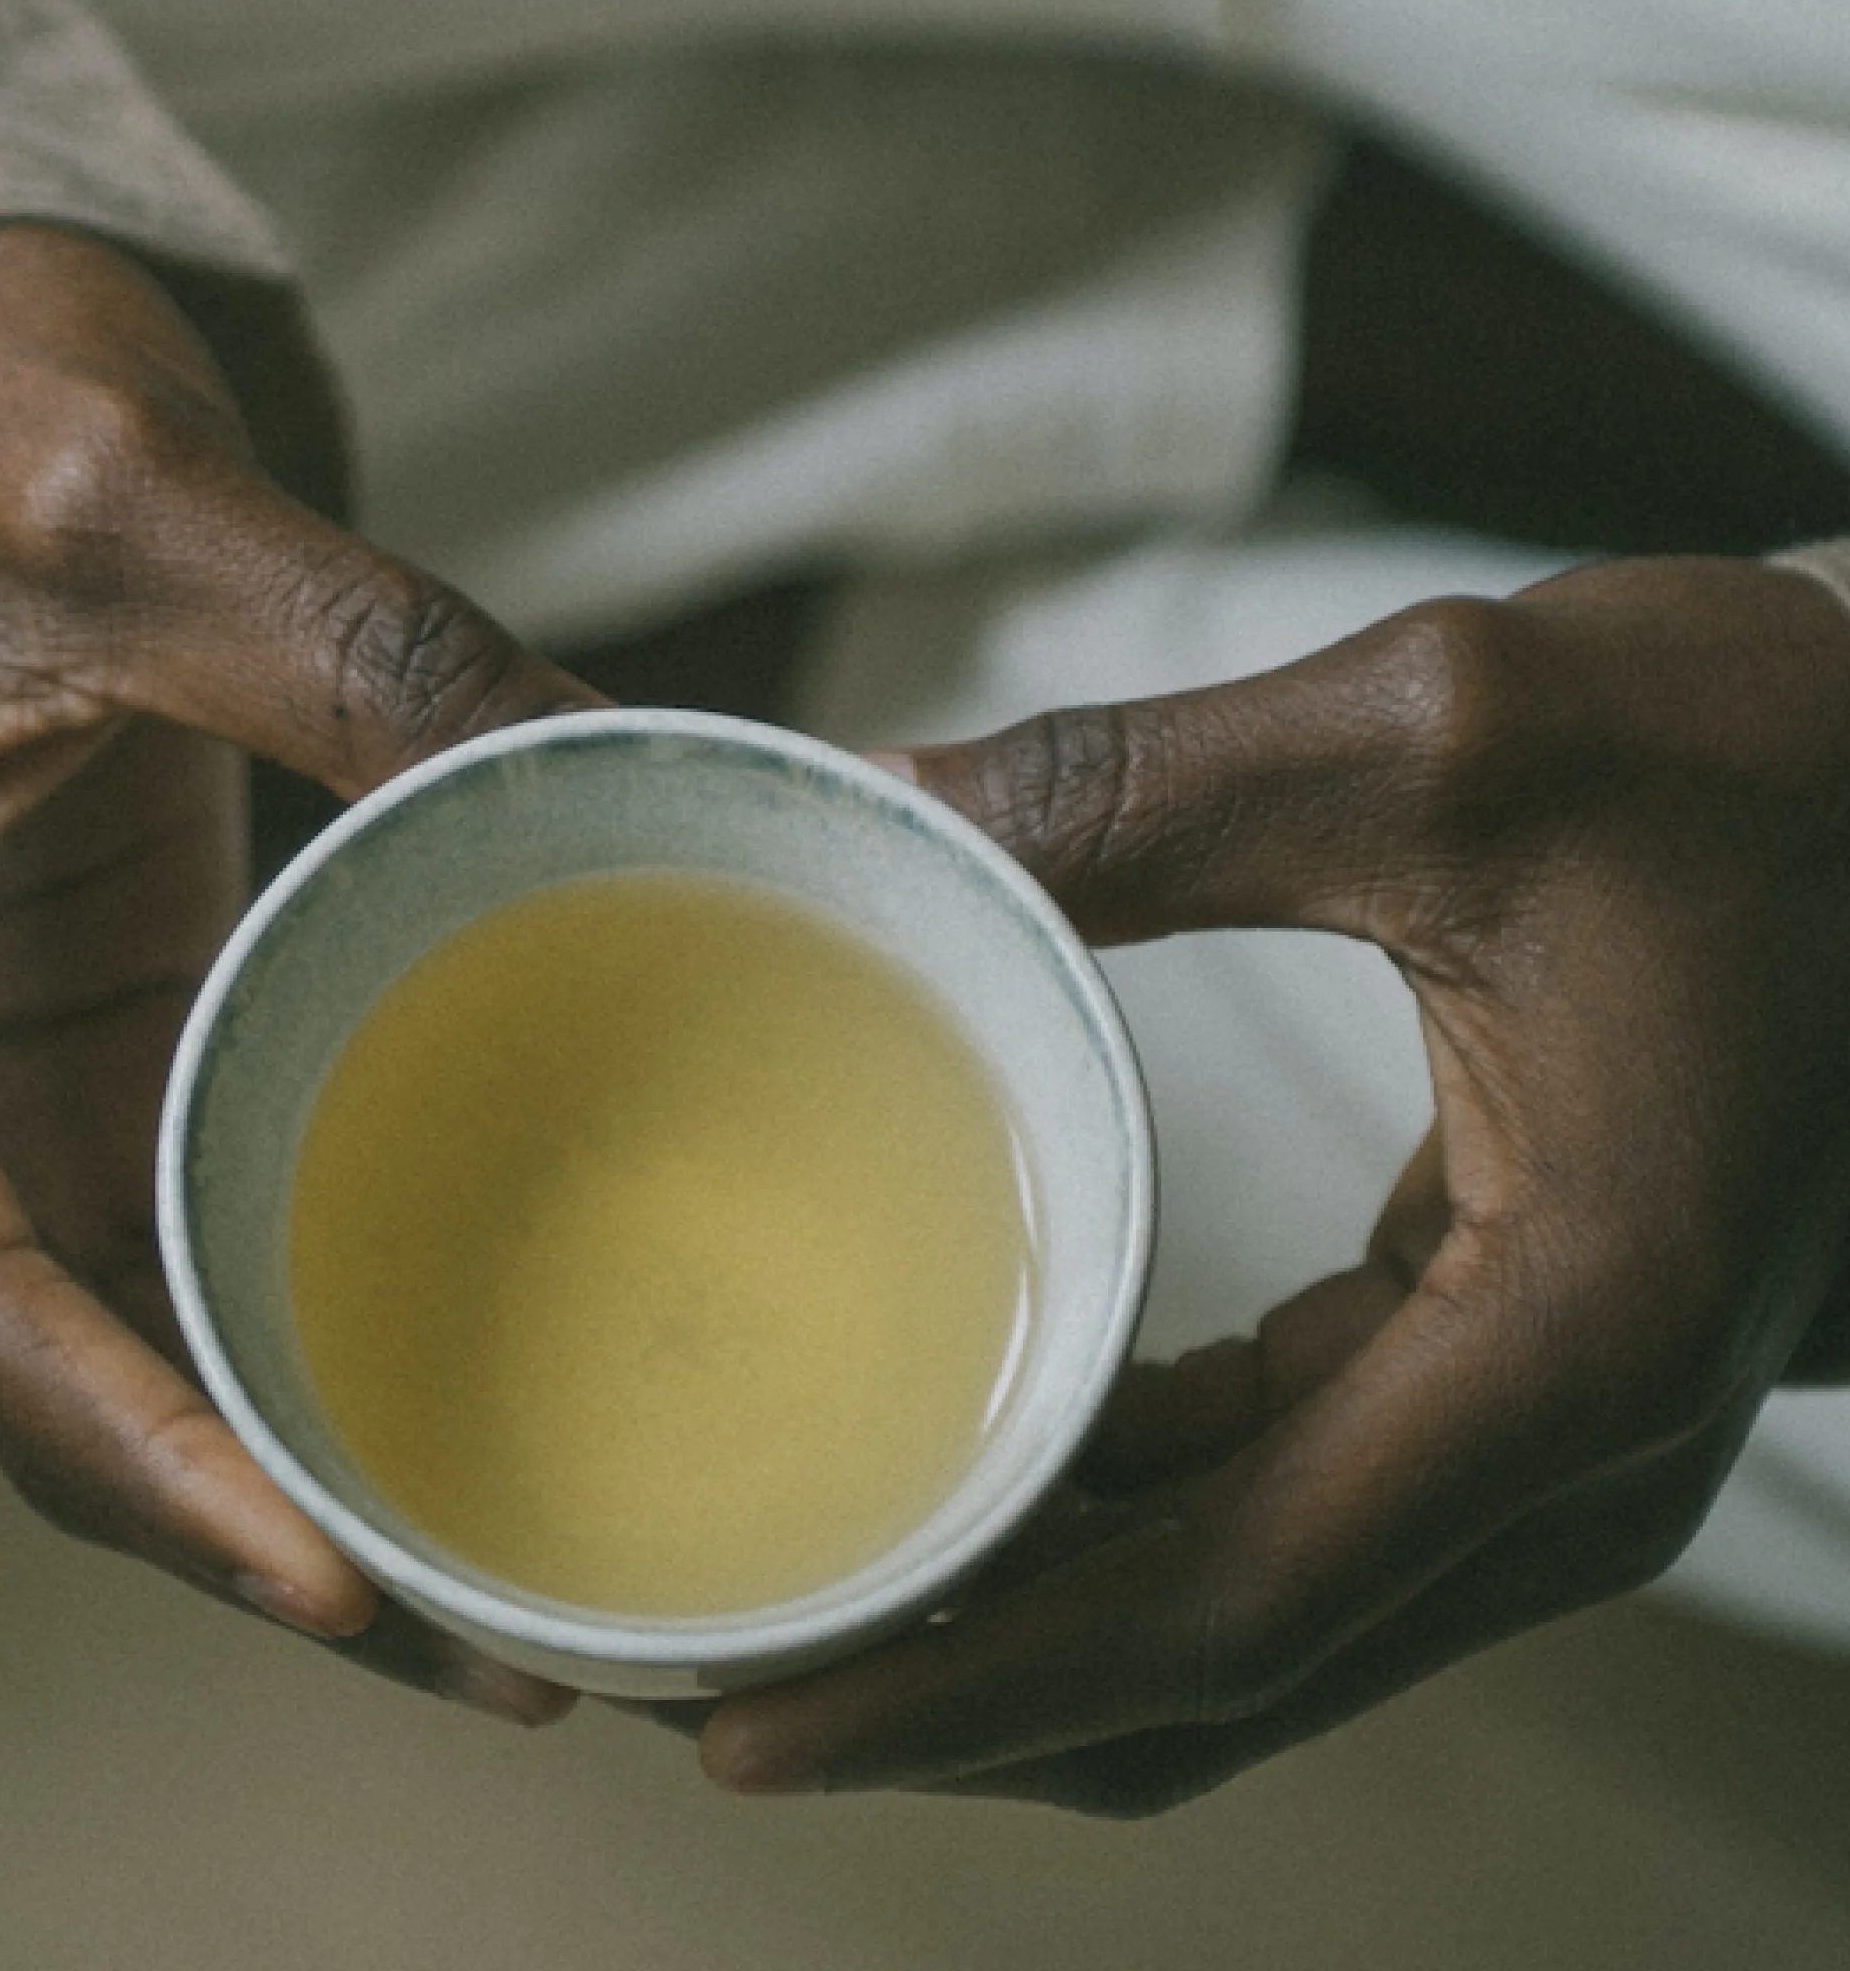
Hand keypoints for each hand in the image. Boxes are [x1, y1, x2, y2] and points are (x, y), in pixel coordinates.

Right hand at [0, 224, 592, 1718]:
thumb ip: (369, 660)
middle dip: (245, 1532)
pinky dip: (291, 1347)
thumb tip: (645, 796)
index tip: (327, 1581)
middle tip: (494, 1649)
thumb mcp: (144, 510)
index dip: (134, 1461)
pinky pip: (169, 1246)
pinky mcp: (67, 1047)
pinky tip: (447, 1406)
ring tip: (503, 1585)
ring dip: (283, 1472)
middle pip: (35, 1385)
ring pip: (108, 1347)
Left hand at [701, 555, 1849, 1808]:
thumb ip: (1140, 786)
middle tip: (715, 1683)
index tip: (759, 1730)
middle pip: (1213, 1674)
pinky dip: (1120, 1535)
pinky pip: (1286, 1521)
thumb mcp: (1446, 729)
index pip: (1216, 1605)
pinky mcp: (1510, 1392)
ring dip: (1030, 1638)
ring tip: (805, 1595)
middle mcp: (1569, 1456)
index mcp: (1566, 1340)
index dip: (970, 1691)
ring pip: (1248, 1627)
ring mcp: (1550, 1445)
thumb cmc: (1766, 757)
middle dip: (960, 1706)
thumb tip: (873, 810)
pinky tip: (975, 1472)